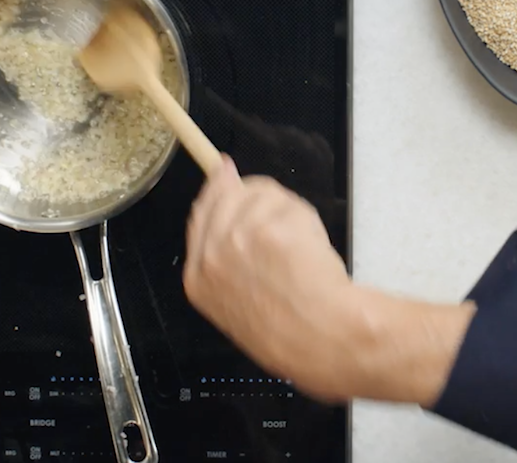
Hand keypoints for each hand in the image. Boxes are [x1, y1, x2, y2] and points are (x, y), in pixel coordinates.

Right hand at [184, 155, 358, 401]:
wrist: (319, 342)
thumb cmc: (288, 333)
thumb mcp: (237, 303)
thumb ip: (227, 253)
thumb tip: (227, 199)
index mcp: (197, 277)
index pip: (200, 214)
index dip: (217, 190)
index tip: (227, 174)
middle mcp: (210, 254)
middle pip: (228, 195)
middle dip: (257, 197)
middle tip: (282, 214)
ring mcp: (237, 238)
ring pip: (262, 195)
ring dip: (288, 213)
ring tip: (302, 251)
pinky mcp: (269, 228)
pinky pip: (290, 205)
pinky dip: (307, 222)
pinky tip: (312, 251)